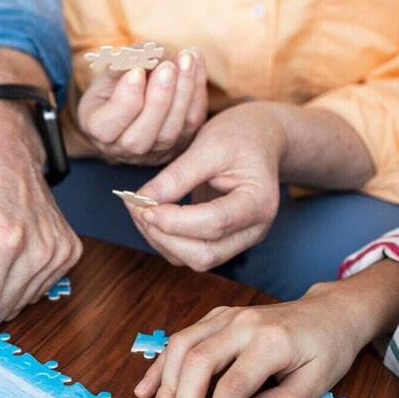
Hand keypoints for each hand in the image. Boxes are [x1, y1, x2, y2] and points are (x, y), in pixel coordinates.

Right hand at [75, 48, 206, 164]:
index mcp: (97, 130)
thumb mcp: (112, 69)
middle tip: (167, 67)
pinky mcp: (180, 144)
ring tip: (186, 58)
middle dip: (157, 100)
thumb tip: (150, 57)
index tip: (136, 71)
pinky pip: (192, 121)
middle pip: (139, 139)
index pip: (106, 127)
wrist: (137, 93)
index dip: (124, 100)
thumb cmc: (118, 80)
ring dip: (182, 93)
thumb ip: (125, 64)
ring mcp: (154, 152)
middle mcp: (123, 149)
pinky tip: (197, 60)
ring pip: (170, 133)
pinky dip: (197, 89)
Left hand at [126, 103, 285, 271]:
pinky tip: (152, 216)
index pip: (215, 223)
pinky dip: (166, 240)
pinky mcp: (222, 241)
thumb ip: (178, 174)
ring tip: (140, 211)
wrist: (260, 139)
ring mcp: (239, 240)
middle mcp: (253, 230)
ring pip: (195, 260)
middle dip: (166, 237)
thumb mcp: (210, 144)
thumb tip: (144, 200)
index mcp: (258, 203)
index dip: (175, 220)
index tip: (145, 206)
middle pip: (206, 255)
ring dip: (162, 241)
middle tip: (138, 210)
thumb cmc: (240, 136)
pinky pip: (190, 254)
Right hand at [135, 261, 398, 397]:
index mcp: (272, 341)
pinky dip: (161, 364)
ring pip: (182, 346)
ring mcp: (227, 316)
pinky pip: (181, 338)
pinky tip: (145, 389)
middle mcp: (244, 323)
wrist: (331, 312)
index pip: (233, 384)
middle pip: (199, 361)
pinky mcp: (217, 316)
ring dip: (165, 384)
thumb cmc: (327, 350)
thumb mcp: (316, 382)